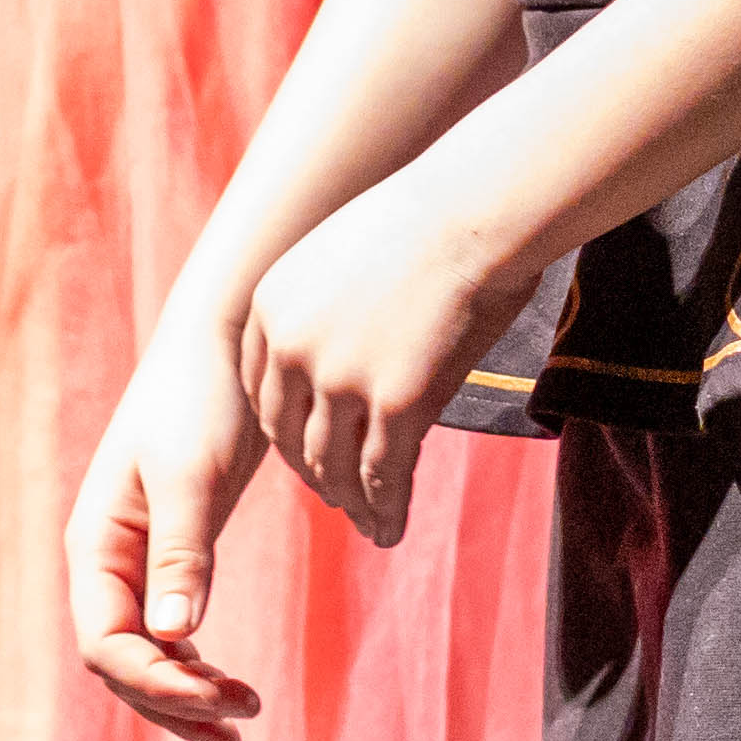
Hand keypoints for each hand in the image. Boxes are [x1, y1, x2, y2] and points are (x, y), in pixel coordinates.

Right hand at [70, 308, 273, 740]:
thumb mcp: (193, 475)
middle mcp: (105, 561)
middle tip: (243, 722)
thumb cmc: (203, 397)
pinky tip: (232, 686)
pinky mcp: (170, 555)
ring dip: (186, 696)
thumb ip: (181, 553)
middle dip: (174, 702)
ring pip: (145, 657)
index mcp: (95, 544)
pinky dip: (196, 667)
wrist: (224, 342)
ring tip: (246, 718)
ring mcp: (134, 562)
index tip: (221, 699)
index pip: (105, 644)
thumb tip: (172, 636)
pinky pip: (168, 634)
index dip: (156, 684)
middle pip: (121, 664)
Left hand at [236, 171, 534, 551]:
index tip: (308, 452)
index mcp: (270, 308)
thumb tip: (345, 342)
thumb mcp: (345, 257)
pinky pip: (383, 476)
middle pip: (290, 437)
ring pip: (332, 466)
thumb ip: (327, 307)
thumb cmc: (430, 222)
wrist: (476, 209)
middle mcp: (292, 348)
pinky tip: (392, 530)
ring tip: (367, 523)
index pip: (264, 394)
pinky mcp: (394, 402)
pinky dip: (385, 512)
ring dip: (349, 502)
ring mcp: (340, 379)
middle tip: (337, 497)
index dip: (287, 432)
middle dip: (313, 474)